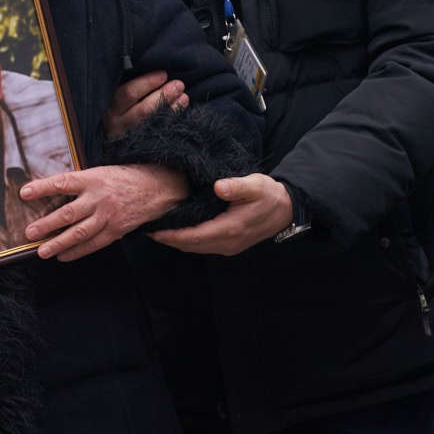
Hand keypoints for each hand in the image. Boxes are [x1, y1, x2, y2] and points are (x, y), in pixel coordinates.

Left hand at [19, 164, 187, 261]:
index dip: (42, 188)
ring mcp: (107, 215)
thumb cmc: (121, 179)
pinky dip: (77, 252)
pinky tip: (63, 257)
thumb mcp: (99, 173)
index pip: (62, 182)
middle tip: (29, 233)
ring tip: (42, 252)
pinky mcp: (116, 230)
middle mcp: (98, 198)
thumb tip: (50, 194)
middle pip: (68, 213)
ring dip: (59, 243)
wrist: (155, 188)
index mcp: (92, 178)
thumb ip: (78, 185)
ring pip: (80, 232)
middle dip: (47, 224)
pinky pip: (94, 244)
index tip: (24, 193)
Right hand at [103, 70, 188, 139]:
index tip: (163, 74)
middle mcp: (117, 124)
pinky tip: (181, 112)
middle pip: (143, 110)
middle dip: (163, 96)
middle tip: (179, 84)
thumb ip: (125, 88)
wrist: (105, 144)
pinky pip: (158, 134)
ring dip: (171, 109)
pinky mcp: (138, 147)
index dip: (147, 83)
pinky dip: (171, 122)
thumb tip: (151, 71)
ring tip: (184, 97)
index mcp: (109, 108)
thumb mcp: (112, 99)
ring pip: (152, 123)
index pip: (128, 93)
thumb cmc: (114, 111)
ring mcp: (128, 137)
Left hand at [150, 173, 292, 255]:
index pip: (193, 236)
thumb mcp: (255, 185)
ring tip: (157, 230)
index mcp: (230, 229)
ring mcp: (228, 246)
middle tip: (146, 228)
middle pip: (190, 245)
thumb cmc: (268, 195)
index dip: (171, 235)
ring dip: (176, 241)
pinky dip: (187, 240)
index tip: (152, 230)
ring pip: (195, 247)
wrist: (287, 209)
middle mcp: (227, 243)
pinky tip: (177, 231)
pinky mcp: (229, 245)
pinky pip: (202, 246)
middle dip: (168, 239)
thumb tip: (219, 187)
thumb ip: (237, 187)